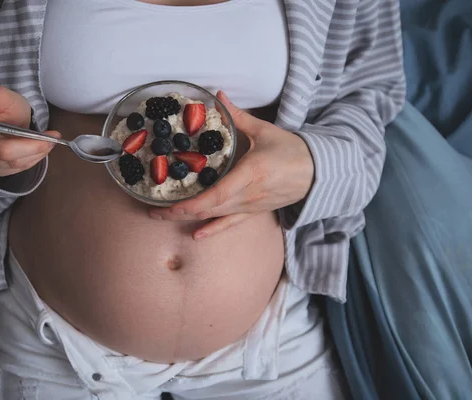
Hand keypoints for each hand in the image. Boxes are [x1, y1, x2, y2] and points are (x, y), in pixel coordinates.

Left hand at [149, 91, 314, 239]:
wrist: (319, 172)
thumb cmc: (293, 150)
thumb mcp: (265, 131)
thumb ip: (238, 116)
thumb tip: (217, 95)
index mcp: (250, 173)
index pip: (215, 195)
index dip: (190, 204)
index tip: (168, 204)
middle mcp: (248, 195)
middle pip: (209, 209)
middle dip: (179, 212)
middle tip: (152, 211)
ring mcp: (251, 206)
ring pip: (215, 216)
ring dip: (189, 218)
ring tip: (164, 217)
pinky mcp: (255, 211)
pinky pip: (231, 224)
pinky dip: (213, 229)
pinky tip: (197, 235)